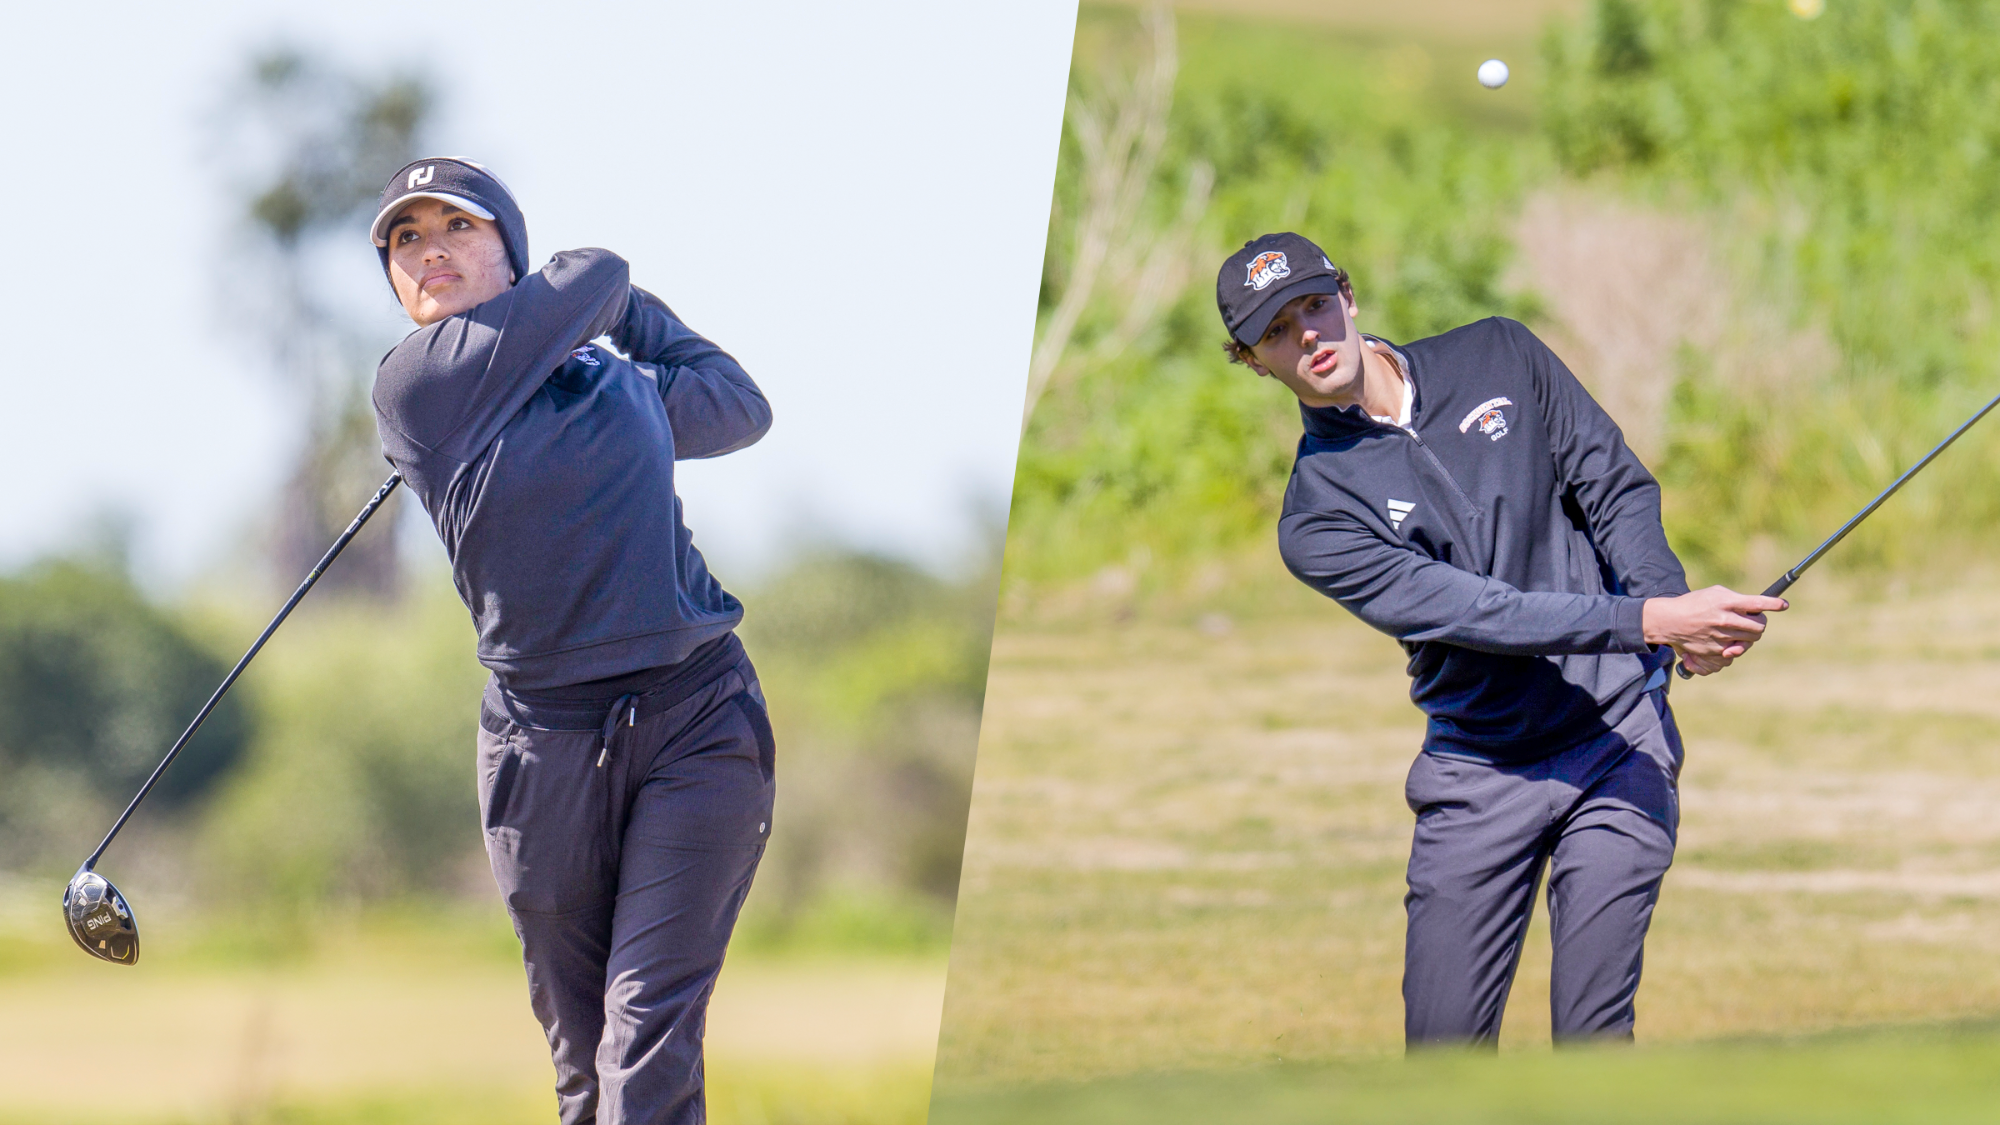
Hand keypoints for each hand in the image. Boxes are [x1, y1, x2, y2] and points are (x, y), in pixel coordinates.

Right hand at [1643, 586, 1787, 675]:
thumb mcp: (1715, 594)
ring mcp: (1721, 637)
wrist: (1669, 621)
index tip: (1783, 605)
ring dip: (1748, 636)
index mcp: (1726, 602)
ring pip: (1750, 640)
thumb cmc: (1693, 604)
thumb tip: (1757, 607)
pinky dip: (1735, 647)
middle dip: (1759, 624)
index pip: (1757, 603)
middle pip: (1759, 627)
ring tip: (1738, 630)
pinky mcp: (1716, 650)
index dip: (1774, 604)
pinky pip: (1736, 652)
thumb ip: (1737, 599)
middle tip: (1753, 621)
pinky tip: (1726, 640)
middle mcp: (1725, 619)